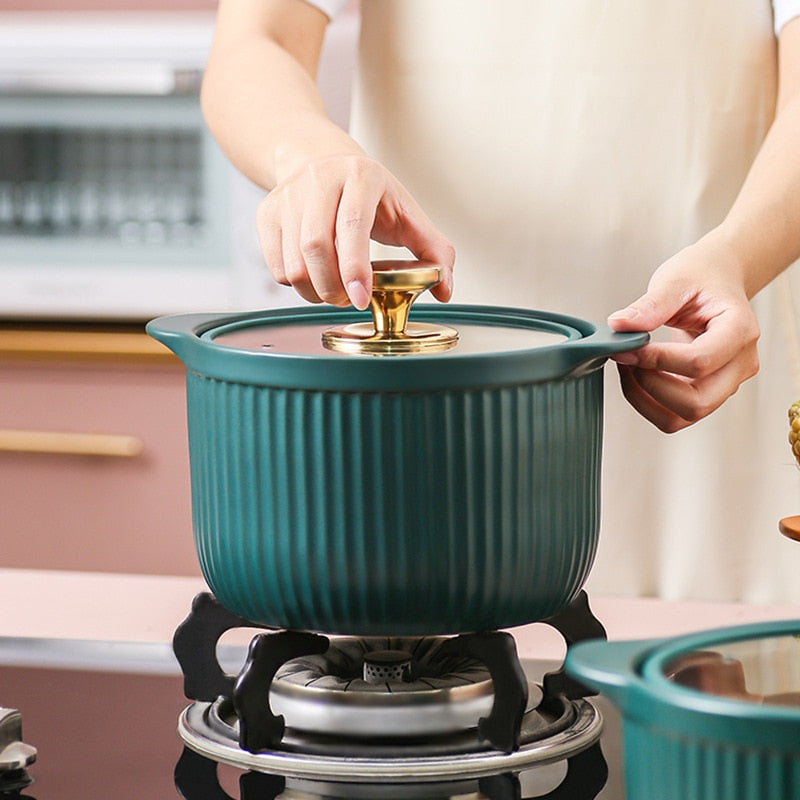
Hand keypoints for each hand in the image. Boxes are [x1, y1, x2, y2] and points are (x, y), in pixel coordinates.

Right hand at [255, 153, 454, 307]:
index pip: (352, 225)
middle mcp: (320, 179)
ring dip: (314, 292)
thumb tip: (445, 289)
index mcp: (361, 176)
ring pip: (293, 263)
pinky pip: (276, 266)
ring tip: (333, 291)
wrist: (319, 160)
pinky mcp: (267, 213)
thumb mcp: (407, 214)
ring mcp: (288, 195)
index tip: (361, 299)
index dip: (355, 268)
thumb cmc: (370, 195)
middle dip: (333, 287)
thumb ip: (434, 251)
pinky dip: (296, 285)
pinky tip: (314, 277)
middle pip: (315, 247)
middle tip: (348, 299)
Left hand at [607, 239, 759, 432]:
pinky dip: (648, 402)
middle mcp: (740, 364)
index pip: (699, 362)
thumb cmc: (701, 275)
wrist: (717, 277)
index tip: (627, 346)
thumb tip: (619, 325)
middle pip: (697, 402)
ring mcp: (726, 382)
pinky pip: (676, 415)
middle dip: (651, 385)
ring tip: (628, 366)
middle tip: (626, 357)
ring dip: (646, 398)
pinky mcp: (709, 391)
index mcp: (740, 330)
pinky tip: (635, 374)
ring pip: (684, 416)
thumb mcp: (675, 280)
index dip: (657, 360)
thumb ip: (650, 305)